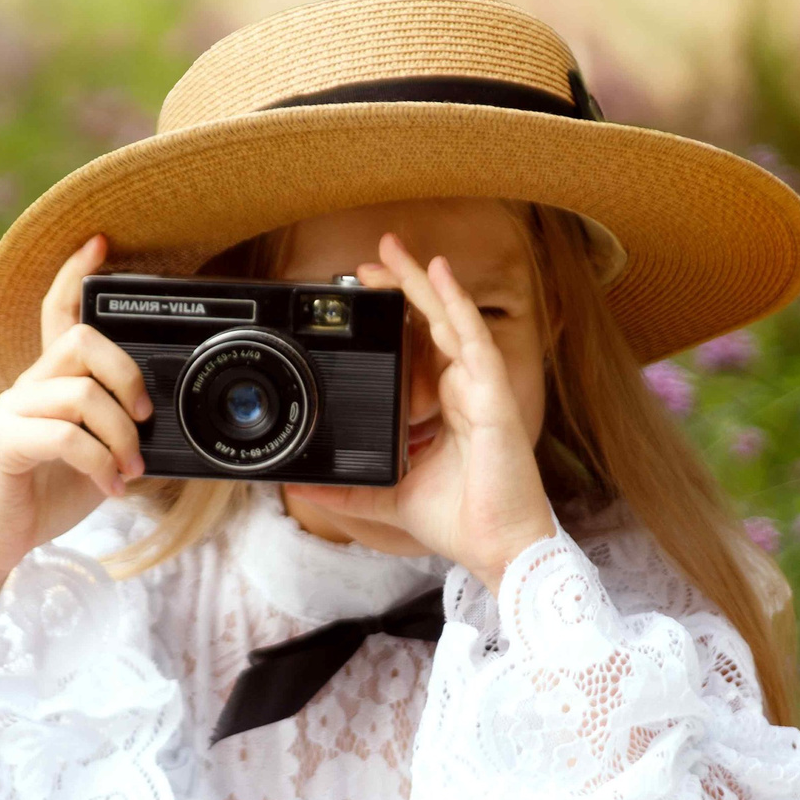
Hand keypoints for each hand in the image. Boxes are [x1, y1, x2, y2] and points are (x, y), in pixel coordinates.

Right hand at [0, 234, 150, 609]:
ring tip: (129, 468)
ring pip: (81, 392)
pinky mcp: (5, 445)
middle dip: (128, 375)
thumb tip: (164, 422)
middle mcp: (27, 386)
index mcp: (49, 382)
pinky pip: (66, 437)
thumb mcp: (94, 455)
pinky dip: (99, 464)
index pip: (58, 312)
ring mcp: (12, 413)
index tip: (100, 243)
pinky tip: (108, 487)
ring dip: (120, 434)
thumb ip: (117, 428)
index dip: (76, 275)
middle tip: (145, 416)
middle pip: (82, 342)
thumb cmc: (44, 494)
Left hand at [287, 232, 556, 591]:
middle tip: (369, 259)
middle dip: (401, 288)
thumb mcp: (389, 497)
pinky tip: (440, 273)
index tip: (362, 295)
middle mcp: (463, 391)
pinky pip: (472, 339)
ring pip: (448, 321)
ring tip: (395, 251)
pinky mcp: (492, 395)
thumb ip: (349, 489)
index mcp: (444, 408)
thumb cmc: (459, 521)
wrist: (495, 548)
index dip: (394, 319)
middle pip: (430, 325)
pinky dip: (456, 303)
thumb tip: (304, 488)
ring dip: (420, 283)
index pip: (418, 349)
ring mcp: (479, 389)